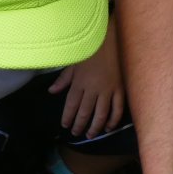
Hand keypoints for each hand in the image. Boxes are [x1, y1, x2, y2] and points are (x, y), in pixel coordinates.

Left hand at [47, 18, 124, 138]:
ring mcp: (108, 90)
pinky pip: (118, 109)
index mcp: (80, 82)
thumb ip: (63, 79)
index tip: (66, 125)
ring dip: (95, 127)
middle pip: (85, 112)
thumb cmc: (92, 50)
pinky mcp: (121, 89)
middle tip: (76, 133)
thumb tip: (51, 91)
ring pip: (101, 114)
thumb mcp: (74, 63)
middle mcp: (93, 88)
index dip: (68, 117)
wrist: (112, 38)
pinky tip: (108, 127)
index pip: (71, 105)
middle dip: (80, 125)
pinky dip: (113, 120)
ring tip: (90, 135)